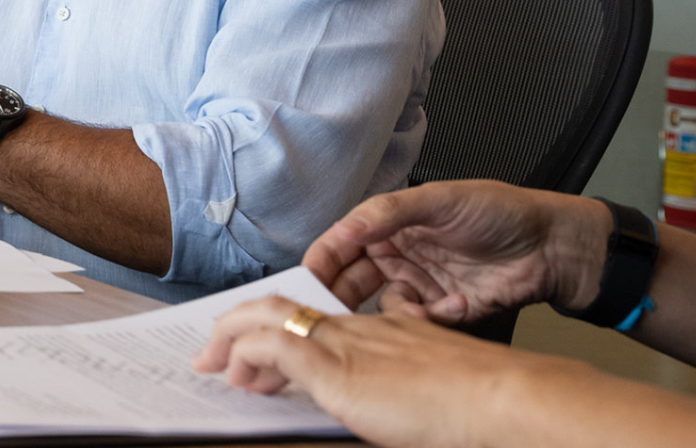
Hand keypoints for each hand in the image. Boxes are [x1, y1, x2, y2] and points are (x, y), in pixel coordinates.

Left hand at [193, 296, 560, 447]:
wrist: (505, 400)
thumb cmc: (480, 406)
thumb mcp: (428, 391)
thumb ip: (398, 392)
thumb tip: (388, 411)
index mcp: (381, 332)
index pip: (313, 316)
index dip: (276, 326)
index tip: (253, 349)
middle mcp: (358, 329)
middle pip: (280, 307)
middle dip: (237, 325)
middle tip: (212, 352)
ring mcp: (346, 343)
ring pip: (267, 317)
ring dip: (231, 338)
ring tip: (214, 363)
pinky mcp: (337, 366)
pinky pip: (274, 344)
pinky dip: (245, 353)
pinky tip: (238, 374)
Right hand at [303, 180, 609, 321]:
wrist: (554, 246)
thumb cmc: (502, 211)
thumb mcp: (441, 199)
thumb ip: (388, 212)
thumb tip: (347, 224)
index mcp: (390, 225)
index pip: (341, 244)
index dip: (321, 261)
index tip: (307, 279)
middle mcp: (400, 255)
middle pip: (352, 281)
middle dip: (343, 296)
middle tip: (333, 310)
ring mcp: (422, 284)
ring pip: (384, 308)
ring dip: (397, 310)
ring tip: (418, 306)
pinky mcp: (445, 310)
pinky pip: (421, 324)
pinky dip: (433, 318)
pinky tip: (456, 304)